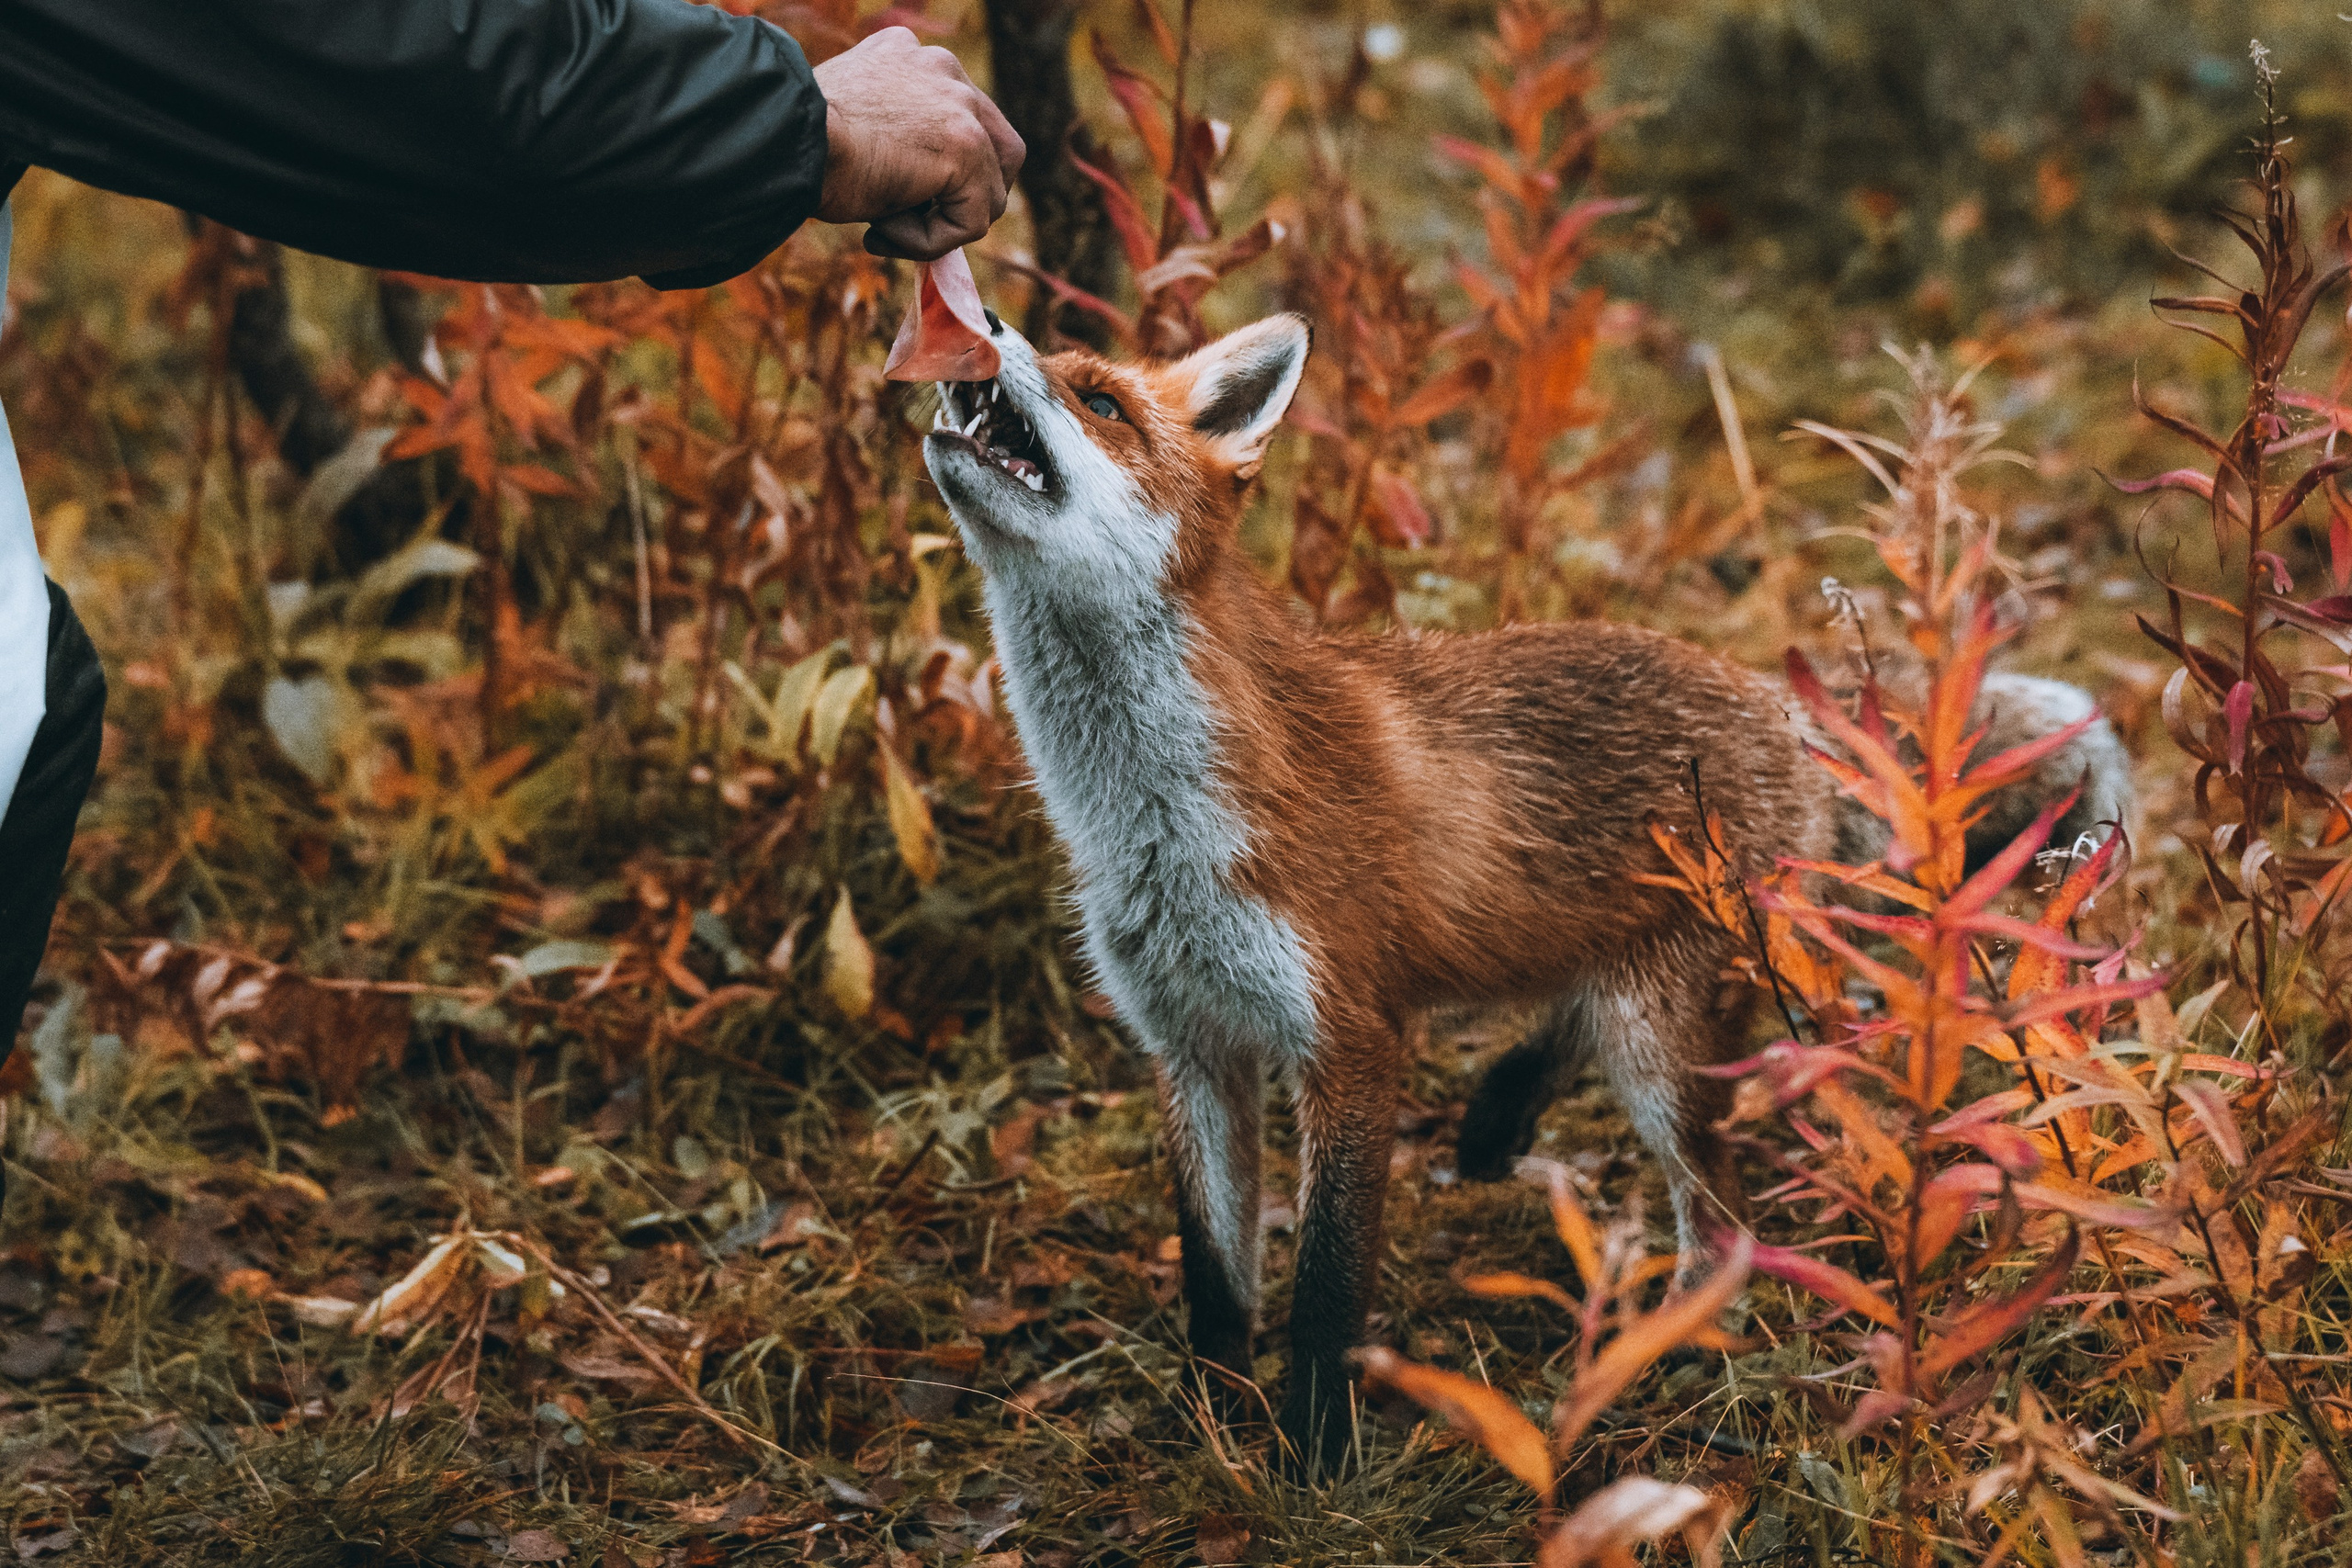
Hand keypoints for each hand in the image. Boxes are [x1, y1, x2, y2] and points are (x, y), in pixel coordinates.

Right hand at [813, 28, 1024, 260]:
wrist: (779, 138)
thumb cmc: (796, 141)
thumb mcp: (850, 126)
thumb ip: (891, 137)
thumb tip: (913, 188)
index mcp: (911, 55)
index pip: (960, 115)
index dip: (943, 169)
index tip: (896, 194)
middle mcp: (943, 69)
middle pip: (1000, 148)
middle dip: (970, 196)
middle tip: (919, 221)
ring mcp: (960, 106)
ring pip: (990, 191)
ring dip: (942, 225)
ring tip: (885, 227)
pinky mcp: (964, 148)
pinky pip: (972, 220)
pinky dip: (928, 242)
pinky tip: (879, 231)